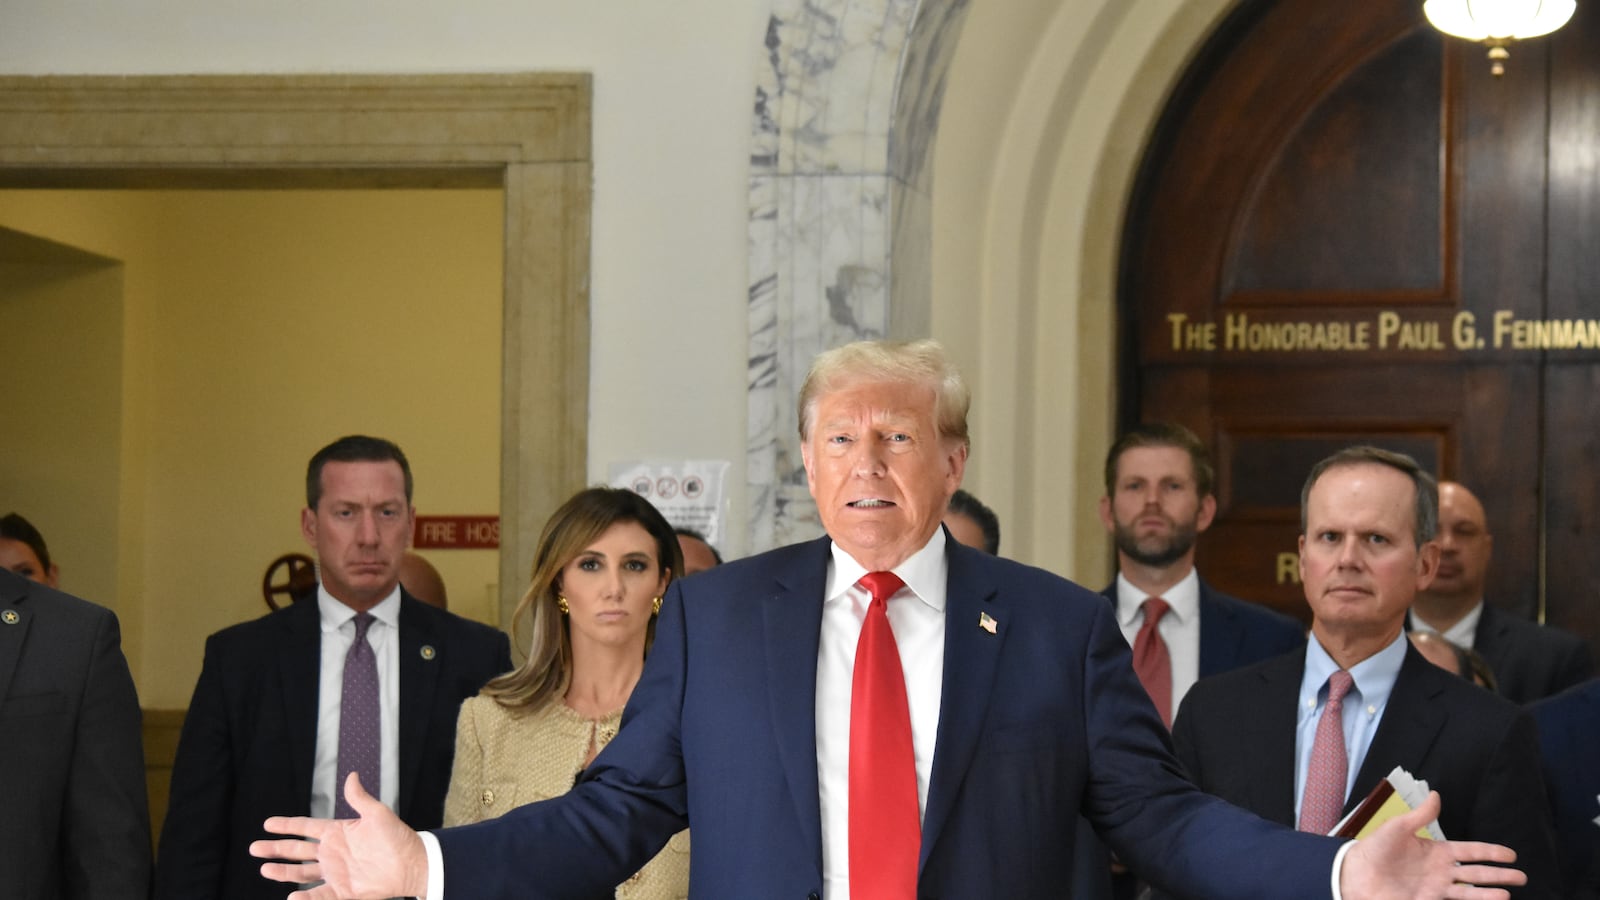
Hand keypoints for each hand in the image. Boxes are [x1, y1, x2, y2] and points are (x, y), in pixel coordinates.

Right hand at [250, 772, 429, 898]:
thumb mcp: (378, 814)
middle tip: (253, 848)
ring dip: (283, 872)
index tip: (267, 824)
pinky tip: (291, 896)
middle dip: (275, 849)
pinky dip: (305, 898)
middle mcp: (332, 853)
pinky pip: (320, 896)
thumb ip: (359, 798)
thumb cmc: (398, 837)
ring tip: (264, 870)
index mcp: (338, 833)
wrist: (413, 863)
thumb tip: (351, 775)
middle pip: (297, 851)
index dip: (287, 825)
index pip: (306, 827)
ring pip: (302, 873)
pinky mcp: (343, 892)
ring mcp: (336, 873)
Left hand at [1340, 791, 1525, 898]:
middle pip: (1476, 873)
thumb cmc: (1375, 848)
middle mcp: (1441, 870)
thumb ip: (1420, 816)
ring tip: (1508, 893)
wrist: (1356, 873)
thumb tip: (1436, 794)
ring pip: (1470, 891)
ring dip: (1489, 893)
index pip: (1470, 851)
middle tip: (1522, 876)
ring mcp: (1436, 887)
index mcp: (1437, 851)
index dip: (1490, 852)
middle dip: (1499, 874)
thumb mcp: (1398, 827)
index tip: (1512, 854)